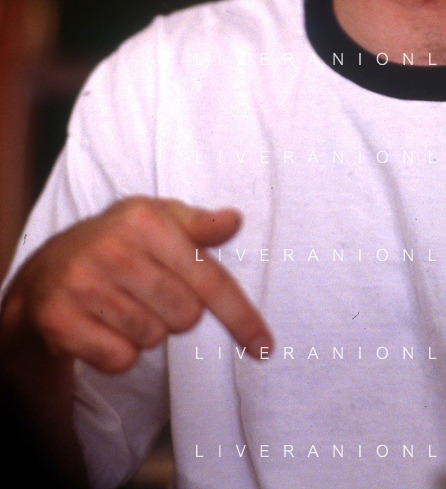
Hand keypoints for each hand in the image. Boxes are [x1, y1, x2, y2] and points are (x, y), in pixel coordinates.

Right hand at [0, 197, 271, 374]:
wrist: (48, 268)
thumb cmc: (119, 240)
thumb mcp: (158, 218)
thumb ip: (200, 225)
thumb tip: (234, 220)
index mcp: (146, 219)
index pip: (209, 278)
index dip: (240, 316)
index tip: (264, 346)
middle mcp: (114, 249)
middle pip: (185, 317)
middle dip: (176, 313)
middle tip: (151, 292)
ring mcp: (83, 284)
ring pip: (152, 339)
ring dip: (146, 332)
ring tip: (124, 305)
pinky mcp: (59, 319)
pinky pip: (119, 360)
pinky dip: (118, 352)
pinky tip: (103, 326)